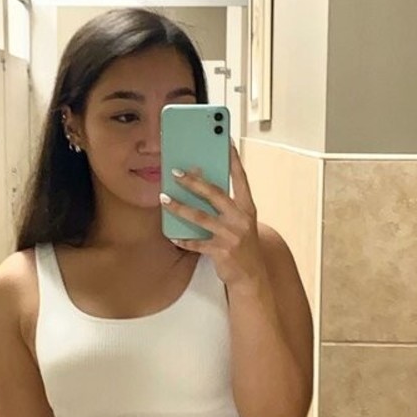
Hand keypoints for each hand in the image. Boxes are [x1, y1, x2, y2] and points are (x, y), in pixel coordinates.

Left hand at [160, 143, 266, 289]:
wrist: (252, 276)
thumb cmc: (242, 244)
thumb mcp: (240, 221)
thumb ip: (225, 205)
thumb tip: (201, 183)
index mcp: (247, 207)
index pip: (240, 178)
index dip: (233, 159)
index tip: (225, 140)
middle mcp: (241, 219)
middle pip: (215, 194)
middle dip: (194, 182)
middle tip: (175, 172)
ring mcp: (232, 236)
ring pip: (200, 217)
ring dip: (180, 207)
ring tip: (164, 199)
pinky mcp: (222, 252)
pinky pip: (196, 243)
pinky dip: (183, 239)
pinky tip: (171, 235)